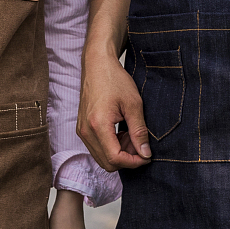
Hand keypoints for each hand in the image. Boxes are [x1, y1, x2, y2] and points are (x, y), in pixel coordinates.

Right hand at [76, 47, 149, 170]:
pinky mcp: (83, 128)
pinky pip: (97, 148)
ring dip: (119, 154)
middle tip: (141, 146)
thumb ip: (139, 131)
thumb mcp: (133, 104)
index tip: (147, 155)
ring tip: (132, 136)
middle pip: (107, 163)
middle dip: (127, 159)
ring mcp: (82, 130)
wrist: (97, 65)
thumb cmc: (114, 80)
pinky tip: (122, 133)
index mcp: (98, 125)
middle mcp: (86, 131)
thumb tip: (145, 153)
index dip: (133, 162)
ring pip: (102, 157)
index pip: (115, 158)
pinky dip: (112, 147)